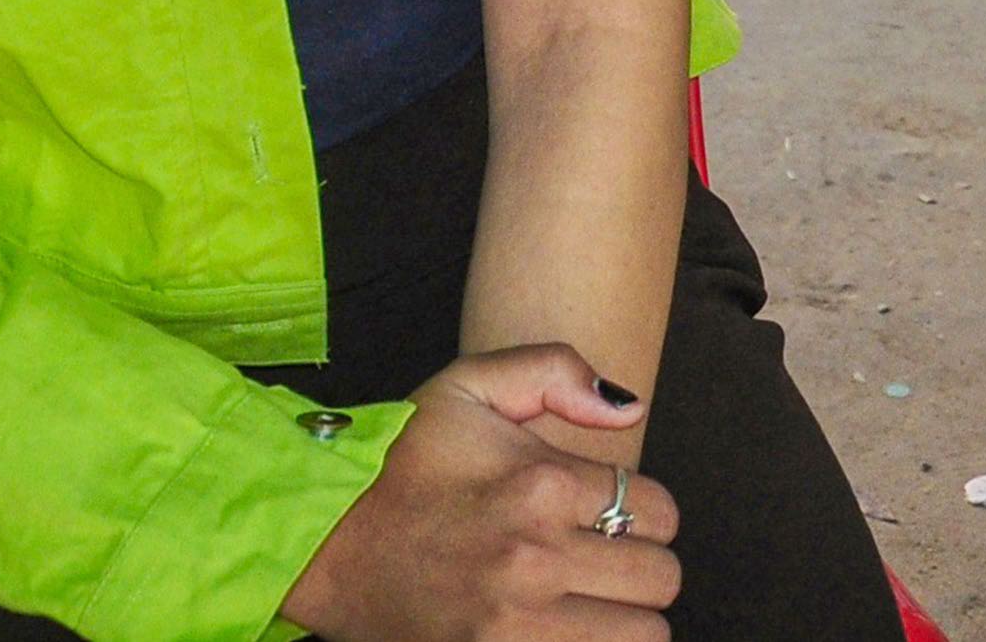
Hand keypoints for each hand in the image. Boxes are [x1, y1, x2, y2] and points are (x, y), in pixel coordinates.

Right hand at [280, 350, 677, 641]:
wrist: (325, 541)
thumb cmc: (400, 462)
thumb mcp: (466, 386)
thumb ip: (555, 371)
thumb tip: (631, 405)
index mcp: (539, 484)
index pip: (659, 510)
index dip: (643, 508)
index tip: (608, 512)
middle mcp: (536, 558)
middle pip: (660, 578)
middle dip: (640, 563)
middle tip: (603, 557)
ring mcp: (518, 626)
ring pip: (644, 635)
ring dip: (624, 616)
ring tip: (589, 598)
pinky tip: (565, 626)